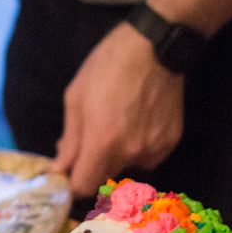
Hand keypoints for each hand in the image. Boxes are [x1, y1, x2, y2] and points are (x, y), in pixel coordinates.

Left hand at [51, 23, 184, 196]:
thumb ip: (69, 139)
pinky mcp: (171, 140)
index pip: (84, 186)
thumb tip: (60, 167)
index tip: (67, 172)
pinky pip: (148, 156)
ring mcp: (154, 148)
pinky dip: (139, 146)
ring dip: (117, 154)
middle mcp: (130, 152)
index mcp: (102, 142)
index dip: (72, 183)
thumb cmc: (108, 66)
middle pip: (105, 176)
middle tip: (90, 137)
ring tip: (117, 121)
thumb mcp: (76, 98)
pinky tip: (138, 120)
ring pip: (127, 165)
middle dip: (93, 163)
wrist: (154, 47)